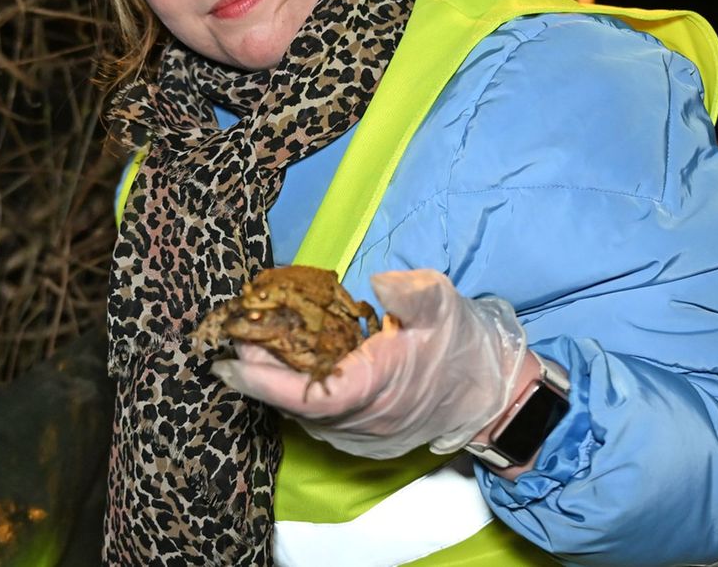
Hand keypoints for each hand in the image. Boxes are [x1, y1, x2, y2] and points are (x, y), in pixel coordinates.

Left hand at [210, 269, 527, 459]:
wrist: (492, 394)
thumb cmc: (463, 348)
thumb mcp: (442, 307)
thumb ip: (412, 293)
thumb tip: (381, 282)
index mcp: (371, 390)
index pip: (302, 394)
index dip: (260, 379)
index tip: (225, 362)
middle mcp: (356, 422)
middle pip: (290, 400)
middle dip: (257, 368)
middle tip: (235, 331)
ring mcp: (357, 434)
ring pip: (300, 409)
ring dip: (273, 377)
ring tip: (253, 338)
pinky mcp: (359, 435)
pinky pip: (315, 413)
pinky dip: (296, 386)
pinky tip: (288, 358)